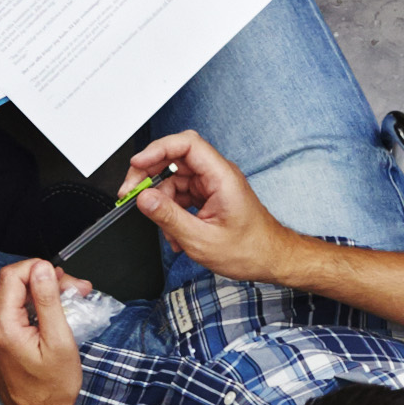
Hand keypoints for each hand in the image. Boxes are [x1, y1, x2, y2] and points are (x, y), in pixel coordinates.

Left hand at [0, 259, 85, 404]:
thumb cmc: (52, 390)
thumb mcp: (59, 342)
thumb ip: (48, 301)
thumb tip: (42, 270)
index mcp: (2, 328)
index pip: (11, 276)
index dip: (37, 269)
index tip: (61, 277)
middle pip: (10, 286)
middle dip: (42, 281)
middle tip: (72, 289)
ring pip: (8, 299)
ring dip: (36, 295)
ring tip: (65, 302)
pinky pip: (5, 316)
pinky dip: (26, 311)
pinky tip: (48, 317)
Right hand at [123, 133, 302, 283]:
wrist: (271, 260)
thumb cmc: (250, 250)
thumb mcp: (202, 240)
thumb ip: (169, 217)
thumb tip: (144, 198)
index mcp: (221, 176)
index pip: (186, 145)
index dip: (158, 149)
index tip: (137, 164)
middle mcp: (217, 175)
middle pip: (175, 159)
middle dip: (150, 175)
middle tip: (132, 193)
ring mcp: (213, 185)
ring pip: (175, 179)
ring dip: (162, 202)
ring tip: (163, 227)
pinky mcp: (209, 196)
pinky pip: (181, 194)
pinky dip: (172, 211)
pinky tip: (174, 232)